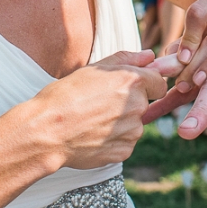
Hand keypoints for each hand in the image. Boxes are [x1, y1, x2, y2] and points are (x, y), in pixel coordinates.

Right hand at [19, 50, 166, 171]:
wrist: (47, 131)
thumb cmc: (66, 95)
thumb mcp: (94, 68)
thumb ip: (127, 59)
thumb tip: (150, 55)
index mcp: (133, 81)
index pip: (159, 83)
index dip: (146, 84)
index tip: (128, 88)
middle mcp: (138, 106)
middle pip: (144, 104)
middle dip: (129, 103)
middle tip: (101, 104)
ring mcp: (132, 131)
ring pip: (135, 125)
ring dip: (121, 123)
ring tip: (94, 120)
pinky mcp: (124, 151)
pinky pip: (125, 143)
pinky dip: (113, 140)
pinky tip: (94, 135)